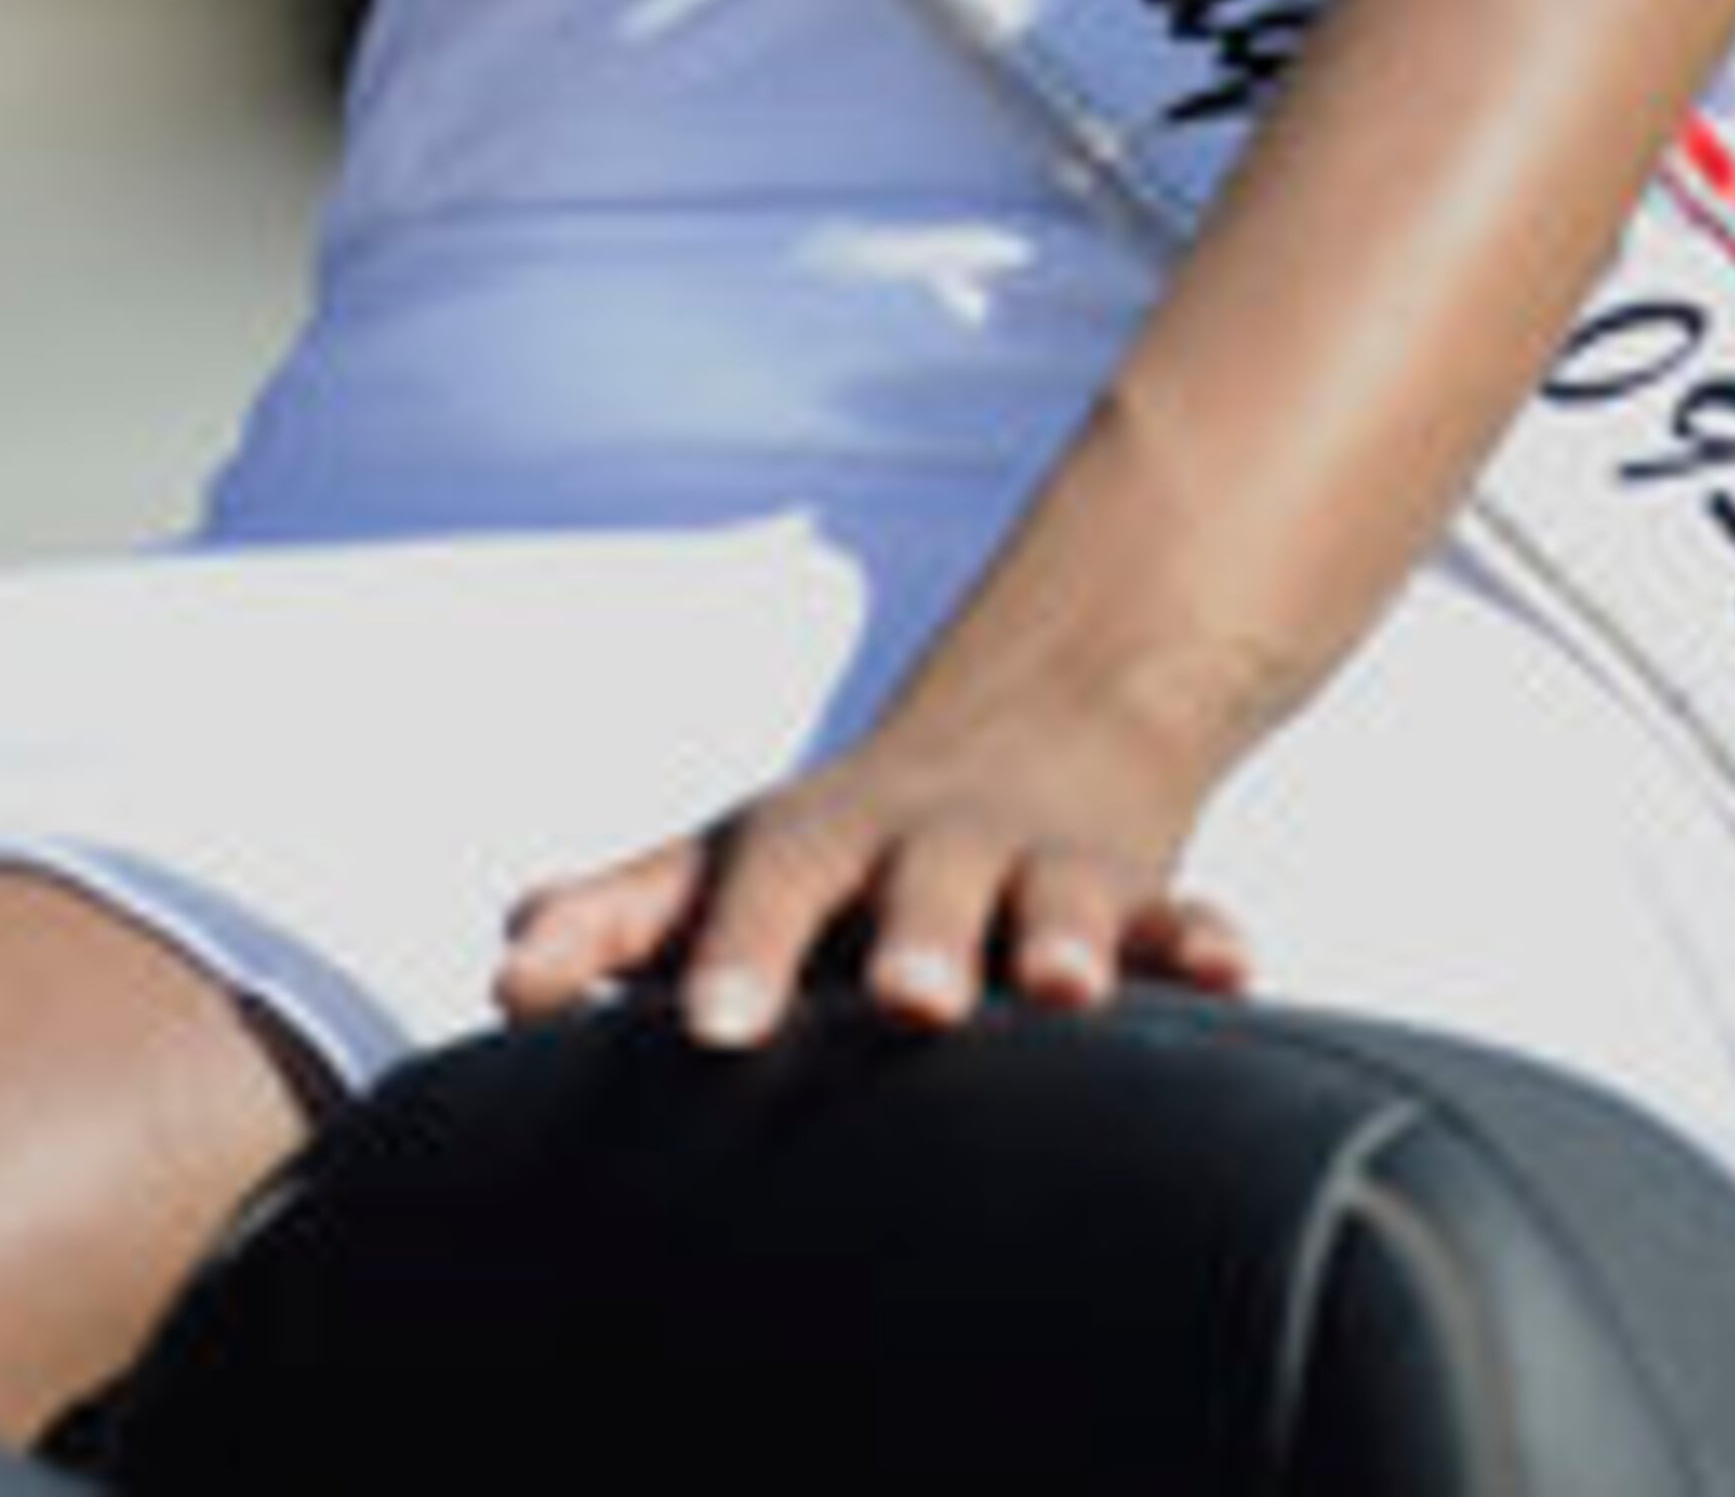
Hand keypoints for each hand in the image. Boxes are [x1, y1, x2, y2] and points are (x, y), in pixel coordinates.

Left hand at [493, 667, 1255, 1052]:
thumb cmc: (845, 841)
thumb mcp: (728, 858)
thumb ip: (617, 910)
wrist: (1037, 713)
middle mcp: (916, 845)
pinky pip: (1176, 914)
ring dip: (1057, 932)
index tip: (679, 1023)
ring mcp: (1027, 862)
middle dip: (907, 938)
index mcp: (809, 844)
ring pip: (1044, 892)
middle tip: (904, 1002)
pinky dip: (1203, 941)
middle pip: (903, 881)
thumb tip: (499, 957)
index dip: (707, 946)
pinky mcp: (1129, 889)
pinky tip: (1235, 973)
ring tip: (1063, 986)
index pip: (745, 885)